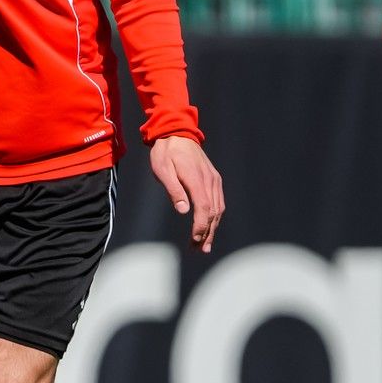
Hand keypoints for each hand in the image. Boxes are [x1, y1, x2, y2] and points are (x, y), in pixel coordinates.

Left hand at [149, 135, 223, 252]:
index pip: (204, 208)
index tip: (195, 239)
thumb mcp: (162, 169)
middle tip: (199, 249)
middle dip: (207, 232)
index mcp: (196, 179)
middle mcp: (209, 180)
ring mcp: (214, 179)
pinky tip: (210, 226)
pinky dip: (215, 216)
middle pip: (213, 212)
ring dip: (212, 228)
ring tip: (205, 244)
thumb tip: (183, 210)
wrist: (177, 133)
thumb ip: (173, 190)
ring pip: (218, 208)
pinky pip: (218, 201)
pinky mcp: (214, 179)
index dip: (201, 226)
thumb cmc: (165, 152)